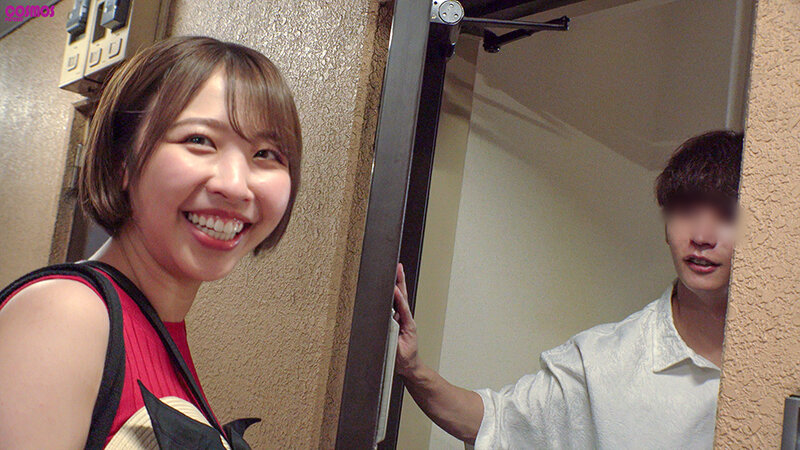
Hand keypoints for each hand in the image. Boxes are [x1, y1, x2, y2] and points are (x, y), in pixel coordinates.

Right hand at [393, 263, 419, 378]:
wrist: (410, 366)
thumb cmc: (404, 360)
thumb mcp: (398, 352)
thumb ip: (393, 340)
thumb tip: (388, 328)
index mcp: (408, 326)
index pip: (402, 309)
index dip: (398, 299)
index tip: (395, 289)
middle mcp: (406, 319)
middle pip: (403, 297)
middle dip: (400, 282)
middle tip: (398, 268)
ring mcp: (403, 319)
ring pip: (400, 298)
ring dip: (398, 284)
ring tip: (396, 270)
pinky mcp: (398, 321)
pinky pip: (396, 305)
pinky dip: (394, 293)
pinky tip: (391, 285)